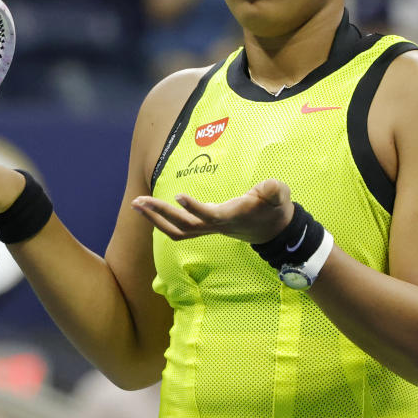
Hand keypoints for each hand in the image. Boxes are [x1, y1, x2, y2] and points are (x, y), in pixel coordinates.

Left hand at [132, 178, 294, 243]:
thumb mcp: (280, 195)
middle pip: (185, 226)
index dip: (195, 208)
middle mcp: (217, 226)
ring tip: (137, 204)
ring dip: (156, 219)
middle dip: (161, 214)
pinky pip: (180, 228)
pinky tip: (150, 208)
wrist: (274, 229)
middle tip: (139, 200)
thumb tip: (270, 187)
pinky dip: (162, 220)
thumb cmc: (274, 209)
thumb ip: (274, 191)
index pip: (210, 215)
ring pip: (178, 231)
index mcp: (232, 216)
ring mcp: (210, 229)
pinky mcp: (206, 226)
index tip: (178, 196)